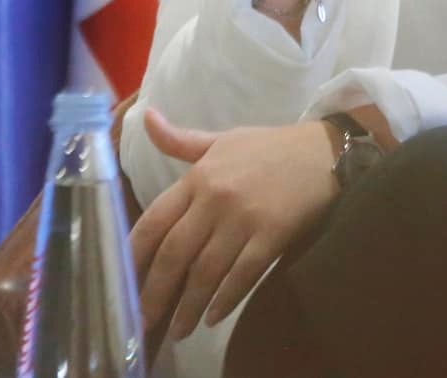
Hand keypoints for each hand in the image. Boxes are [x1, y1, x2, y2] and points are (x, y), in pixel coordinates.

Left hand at [130, 107, 339, 340]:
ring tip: (180, 329)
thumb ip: (180, 140)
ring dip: (189, 305)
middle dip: (157, 291)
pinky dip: (226, 299)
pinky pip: (243, 274)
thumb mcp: (221, 140)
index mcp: (199, 176)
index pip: (155, 219)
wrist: (323, 151)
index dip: (135, 254)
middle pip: (176, 253)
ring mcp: (244, 218)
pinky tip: (214, 317)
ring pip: (207, 271)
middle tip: (145, 320)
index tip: (123, 280)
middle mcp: (215, 198)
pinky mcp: (272, 235)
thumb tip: (146, 118)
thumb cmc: (269, 147)